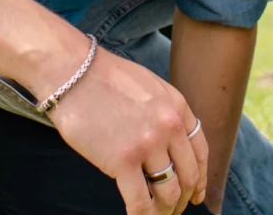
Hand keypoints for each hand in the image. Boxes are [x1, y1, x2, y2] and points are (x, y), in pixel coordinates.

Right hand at [45, 46, 208, 214]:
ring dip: (165, 211)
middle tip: (173, 211)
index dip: (200, 179)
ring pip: (168, 193)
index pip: (200, 152)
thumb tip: (170, 142)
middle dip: (183, 199)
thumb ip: (165, 112)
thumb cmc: (103, 78)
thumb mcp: (149, 86)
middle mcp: (169, 126)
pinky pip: (140, 202)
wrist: (72, 71)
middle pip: (188, 176)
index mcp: (177, 107)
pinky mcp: (123, 160)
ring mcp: (148, 143)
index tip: (195, 196)